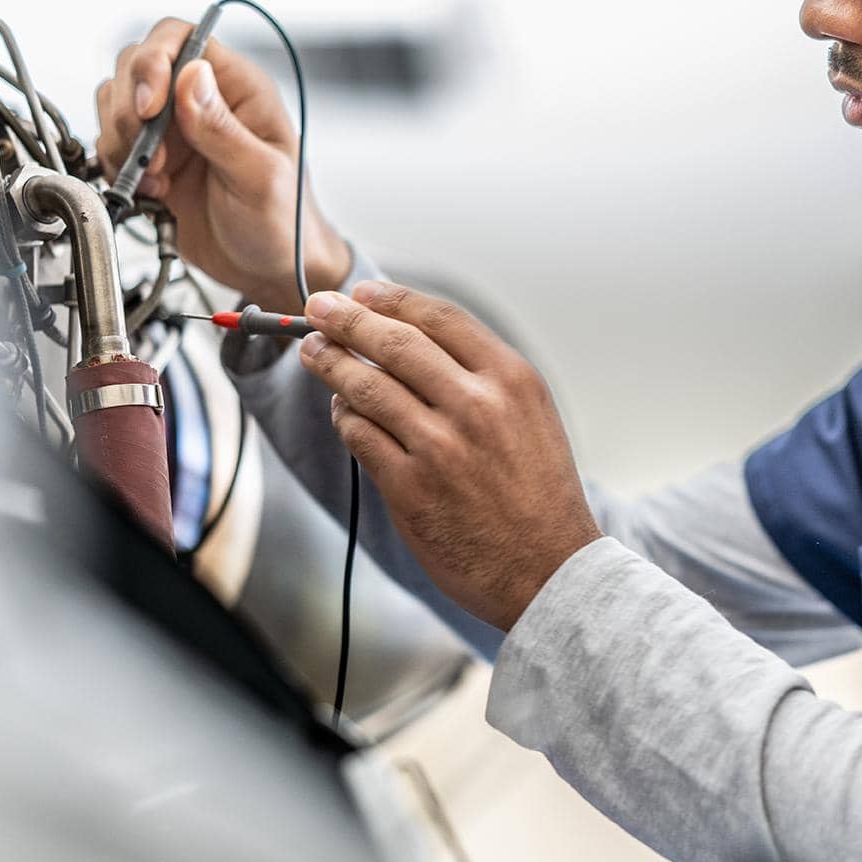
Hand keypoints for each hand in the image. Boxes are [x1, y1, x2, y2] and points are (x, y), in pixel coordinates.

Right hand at [94, 17, 349, 309]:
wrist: (268, 271)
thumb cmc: (284, 222)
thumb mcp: (260, 177)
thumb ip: (222, 129)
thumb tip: (192, 75)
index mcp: (238, 88)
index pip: (181, 39)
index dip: (153, 62)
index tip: (148, 108)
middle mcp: (201, 99)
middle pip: (136, 65)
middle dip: (130, 110)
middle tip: (151, 155)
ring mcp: (174, 129)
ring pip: (117, 104)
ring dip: (122, 142)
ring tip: (156, 179)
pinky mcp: (153, 159)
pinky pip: (113, 144)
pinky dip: (117, 167)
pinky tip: (150, 192)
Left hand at [296, 281, 601, 630]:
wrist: (548, 568)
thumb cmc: (538, 492)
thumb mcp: (531, 416)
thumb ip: (482, 377)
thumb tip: (413, 340)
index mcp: (512, 380)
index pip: (439, 319)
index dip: (392, 300)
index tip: (362, 292)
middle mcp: (477, 405)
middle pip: (394, 344)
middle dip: (347, 320)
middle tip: (317, 307)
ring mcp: (440, 447)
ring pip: (366, 386)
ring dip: (331, 363)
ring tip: (313, 351)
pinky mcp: (410, 488)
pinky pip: (360, 436)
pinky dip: (343, 417)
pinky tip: (340, 411)